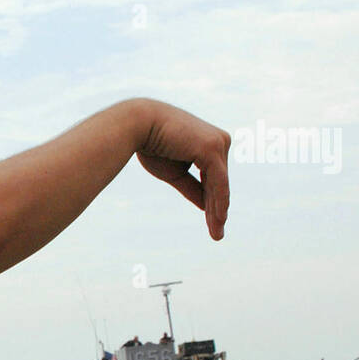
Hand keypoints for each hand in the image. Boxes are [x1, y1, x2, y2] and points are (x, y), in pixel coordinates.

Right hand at [132, 99, 230, 240]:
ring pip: (221, 185)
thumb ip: (193, 187)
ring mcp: (218, 143)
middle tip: (217, 234)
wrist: (137, 125)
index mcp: (209, 143)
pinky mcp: (212, 149)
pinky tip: (218, 219)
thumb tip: (208, 205)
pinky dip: (219, 202)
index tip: (214, 223)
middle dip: (217, 209)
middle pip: (220, 183)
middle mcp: (219, 141)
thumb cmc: (151, 145)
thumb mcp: (174, 173)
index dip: (213, 201)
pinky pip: (218, 182)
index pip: (214, 178)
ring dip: (219, 211)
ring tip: (217, 233)